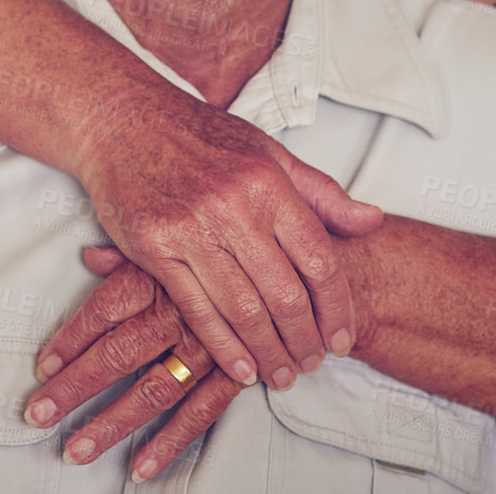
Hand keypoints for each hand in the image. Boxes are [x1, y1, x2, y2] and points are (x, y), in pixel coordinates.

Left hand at [26, 248, 243, 481]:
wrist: (293, 255)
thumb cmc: (226, 243)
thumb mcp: (175, 237)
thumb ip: (130, 254)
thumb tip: (91, 257)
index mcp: (159, 277)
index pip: (102, 312)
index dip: (69, 341)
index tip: (44, 367)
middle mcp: (179, 314)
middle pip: (116, 354)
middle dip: (74, 388)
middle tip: (39, 414)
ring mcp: (208, 348)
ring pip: (151, 390)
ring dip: (111, 423)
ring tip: (76, 449)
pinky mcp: (236, 373)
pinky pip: (200, 413)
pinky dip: (170, 442)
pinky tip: (141, 467)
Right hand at [67, 91, 381, 390]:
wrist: (124, 121)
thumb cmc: (199, 136)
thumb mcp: (269, 152)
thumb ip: (321, 194)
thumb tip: (372, 220)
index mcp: (269, 183)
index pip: (319, 259)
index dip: (336, 307)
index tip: (341, 336)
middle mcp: (233, 207)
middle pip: (284, 293)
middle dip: (304, 339)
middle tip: (312, 363)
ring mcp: (190, 228)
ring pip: (242, 308)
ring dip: (268, 351)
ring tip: (282, 374)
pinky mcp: (153, 246)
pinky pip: (196, 307)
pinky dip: (223, 345)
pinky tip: (242, 367)